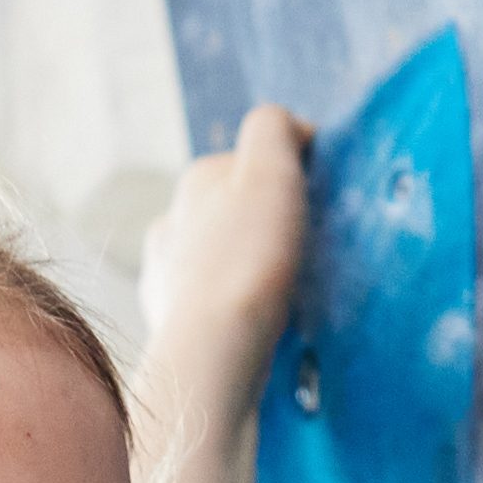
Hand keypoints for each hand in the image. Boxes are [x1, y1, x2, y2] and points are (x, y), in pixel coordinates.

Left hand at [141, 97, 313, 454]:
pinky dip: (230, 311)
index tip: (319, 205)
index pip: (251, 162)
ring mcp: (164, 278)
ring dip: (245, 271)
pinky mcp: (168, 328)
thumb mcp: (270, 172)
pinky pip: (208, 309)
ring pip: (216, 261)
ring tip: (281, 298)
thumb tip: (286, 127)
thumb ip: (274, 130)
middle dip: (263, 226)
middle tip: (303, 254)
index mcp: (195, 181)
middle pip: (231, 213)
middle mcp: (170, 223)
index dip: (290, 177)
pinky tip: (254, 329)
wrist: (212, 355)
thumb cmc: (248, 262)